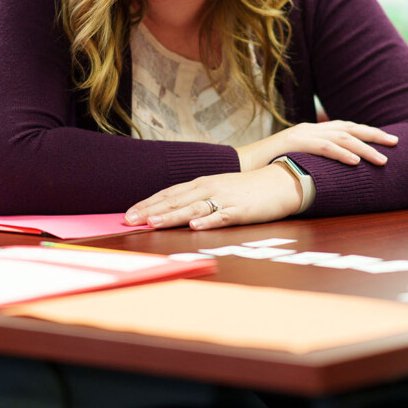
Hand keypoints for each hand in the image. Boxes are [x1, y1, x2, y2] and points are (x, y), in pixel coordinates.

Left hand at [125, 164, 301, 230]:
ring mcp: (224, 199)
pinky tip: (196, 226)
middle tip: (129, 221)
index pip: (168, 193)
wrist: (280, 182)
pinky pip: (222, 216)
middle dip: (151, 211)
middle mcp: (209, 189)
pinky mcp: (241, 211)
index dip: (147, 203)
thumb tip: (175, 210)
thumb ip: (198, 198)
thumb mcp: (218, 189)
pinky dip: (208, 221)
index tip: (128, 214)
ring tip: (153, 223)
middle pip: (175, 200)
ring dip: (172, 216)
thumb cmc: (247, 189)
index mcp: (201, 184)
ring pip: (193, 208)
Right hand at [235, 120, 397, 171]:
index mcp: (310, 131)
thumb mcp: (294, 163)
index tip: (386, 140)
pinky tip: (357, 162)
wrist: (239, 166)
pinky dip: (342, 153)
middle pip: (349, 128)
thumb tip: (331, 176)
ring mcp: (302, 134)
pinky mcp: (295, 144)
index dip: (367, 133)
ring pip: (341, 137)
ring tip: (382, 159)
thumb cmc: (265, 169)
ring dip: (364, 148)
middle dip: (374, 135)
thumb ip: (312, 164)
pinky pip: (324, 147)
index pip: (345, 128)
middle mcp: (309, 128)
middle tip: (396, 142)